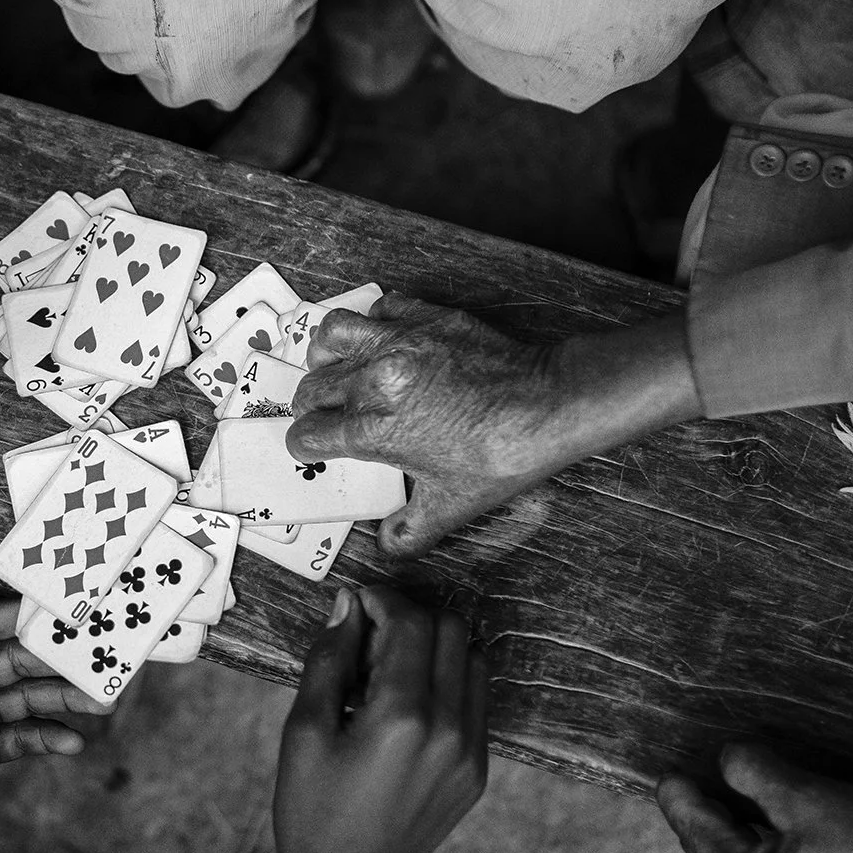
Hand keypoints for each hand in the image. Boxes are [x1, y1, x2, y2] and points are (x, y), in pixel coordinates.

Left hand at [0, 584, 89, 852]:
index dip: (16, 613)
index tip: (59, 604)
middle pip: (9, 662)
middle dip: (51, 660)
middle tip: (98, 655)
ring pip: (21, 700)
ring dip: (59, 701)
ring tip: (100, 702)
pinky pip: (20, 738)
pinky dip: (46, 738)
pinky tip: (73, 743)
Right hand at [272, 586, 489, 852]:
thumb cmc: (312, 811)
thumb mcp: (304, 730)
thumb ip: (330, 660)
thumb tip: (347, 606)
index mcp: (404, 717)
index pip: (413, 623)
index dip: (382, 600)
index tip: (356, 603)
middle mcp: (450, 729)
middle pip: (454, 631)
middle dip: (411, 618)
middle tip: (369, 637)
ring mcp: (471, 752)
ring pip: (474, 661)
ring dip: (435, 647)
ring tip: (390, 671)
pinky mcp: (477, 771)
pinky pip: (475, 702)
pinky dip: (447, 683)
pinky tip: (405, 705)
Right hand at [287, 296, 559, 557]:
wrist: (547, 406)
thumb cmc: (501, 456)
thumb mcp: (452, 506)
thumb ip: (410, 531)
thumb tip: (388, 545)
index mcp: (372, 431)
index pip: (308, 435)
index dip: (305, 445)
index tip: (312, 446)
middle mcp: (373, 382)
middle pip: (313, 387)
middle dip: (309, 405)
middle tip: (319, 414)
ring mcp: (398, 343)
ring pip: (332, 334)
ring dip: (325, 352)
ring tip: (332, 364)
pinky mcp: (425, 317)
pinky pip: (381, 307)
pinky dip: (373, 321)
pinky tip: (383, 338)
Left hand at [657, 743, 852, 852]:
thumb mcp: (804, 797)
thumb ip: (753, 774)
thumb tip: (726, 759)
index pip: (695, 830)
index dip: (678, 795)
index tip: (665, 770)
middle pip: (714, 845)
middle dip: (701, 807)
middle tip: (689, 771)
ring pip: (743, 852)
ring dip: (733, 817)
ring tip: (723, 782)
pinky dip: (761, 832)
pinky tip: (766, 807)